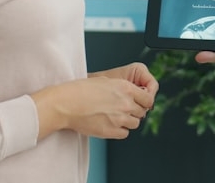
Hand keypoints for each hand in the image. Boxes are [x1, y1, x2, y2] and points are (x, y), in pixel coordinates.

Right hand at [32, 64, 156, 139]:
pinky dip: (120, 130)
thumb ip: (122, 88)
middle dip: (136, 111)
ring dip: (128, 121)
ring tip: (115, 117)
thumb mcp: (105, 81)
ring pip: (135, 124)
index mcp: (125, 88)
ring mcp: (119, 118)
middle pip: (142, 112)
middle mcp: (125, 103)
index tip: (140, 103)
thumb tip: (132, 94)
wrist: (66, 103)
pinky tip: (111, 124)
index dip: (145, 102)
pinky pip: (125, 133)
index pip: (149, 99)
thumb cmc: (80, 90)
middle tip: (125, 110)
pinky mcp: (111, 131)